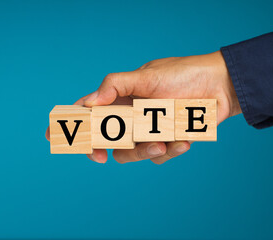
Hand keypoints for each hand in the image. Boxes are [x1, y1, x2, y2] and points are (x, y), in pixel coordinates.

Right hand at [45, 51, 240, 163]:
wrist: (219, 87)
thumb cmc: (183, 74)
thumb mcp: (146, 75)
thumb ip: (115, 85)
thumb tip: (89, 101)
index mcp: (121, 99)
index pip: (89, 112)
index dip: (70, 124)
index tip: (53, 136)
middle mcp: (131, 117)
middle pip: (104, 140)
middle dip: (99, 149)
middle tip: (98, 155)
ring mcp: (148, 131)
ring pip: (130, 154)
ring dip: (144, 151)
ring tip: (163, 140)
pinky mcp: (167, 142)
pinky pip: (159, 156)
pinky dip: (171, 150)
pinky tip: (184, 138)